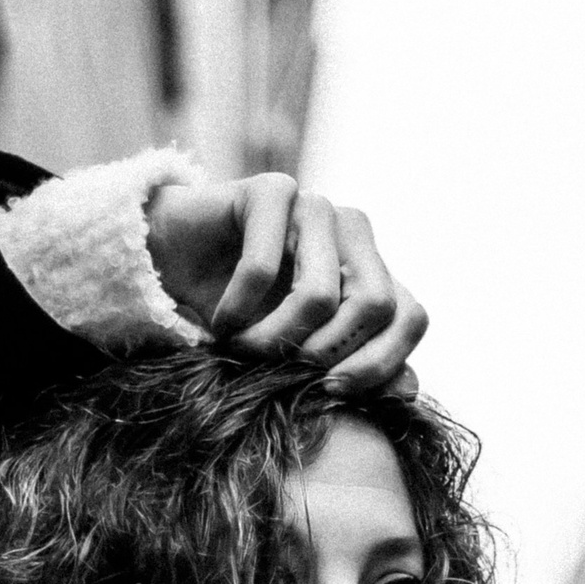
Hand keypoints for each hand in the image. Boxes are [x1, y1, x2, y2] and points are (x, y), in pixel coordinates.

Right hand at [145, 173, 426, 395]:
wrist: (173, 266)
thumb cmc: (241, 317)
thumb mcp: (298, 353)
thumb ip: (353, 368)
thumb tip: (408, 389)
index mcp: (370, 271)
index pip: (411, 316)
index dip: (381, 364)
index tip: (332, 392)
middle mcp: (353, 233)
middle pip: (377, 305)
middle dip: (327, 354)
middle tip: (282, 374)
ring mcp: (316, 207)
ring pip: (320, 295)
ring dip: (273, 340)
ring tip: (241, 351)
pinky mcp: (272, 191)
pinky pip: (263, 269)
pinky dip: (236, 311)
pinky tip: (220, 322)